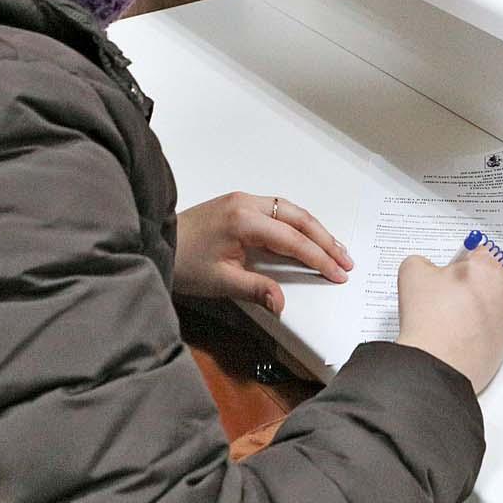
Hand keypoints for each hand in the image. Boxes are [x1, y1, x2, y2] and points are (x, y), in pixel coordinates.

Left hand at [173, 192, 352, 313]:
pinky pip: (278, 209)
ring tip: (334, 249)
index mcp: (244, 220)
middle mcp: (247, 203)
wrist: (157, 243)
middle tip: (345, 260)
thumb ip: (256, 289)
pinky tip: (306, 236)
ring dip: (314, 229)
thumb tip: (281, 303)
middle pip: (299, 218)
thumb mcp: (220, 281)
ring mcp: (243, 200)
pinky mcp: (238, 204)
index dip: (319, 258)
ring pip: (291, 210)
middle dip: (326, 239)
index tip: (337, 272)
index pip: (293, 240)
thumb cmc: (183, 261)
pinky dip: (298, 223)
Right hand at [395, 248, 502, 392]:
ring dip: (475, 308)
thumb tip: (428, 270)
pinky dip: (478, 330)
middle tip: (446, 298)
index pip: (478, 252)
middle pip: (489, 278)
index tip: (449, 273)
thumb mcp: (412, 272)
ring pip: (491, 304)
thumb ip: (422, 261)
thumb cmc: (429, 318)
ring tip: (449, 320)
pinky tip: (457, 337)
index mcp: (488, 268)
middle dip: (470, 285)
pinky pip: (491, 328)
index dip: (459, 263)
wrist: (437, 365)